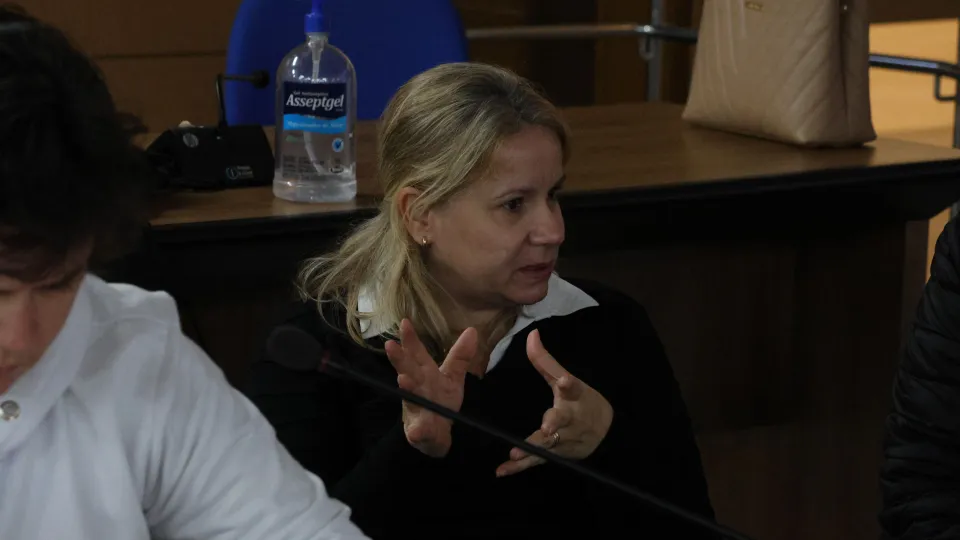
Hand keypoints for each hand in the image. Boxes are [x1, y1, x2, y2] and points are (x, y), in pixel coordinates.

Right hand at [384, 319, 476, 457]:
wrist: (436, 434)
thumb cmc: (441, 400)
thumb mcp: (452, 377)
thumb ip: (460, 356)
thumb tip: (472, 330)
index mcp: (425, 373)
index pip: (416, 354)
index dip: (411, 339)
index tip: (405, 322)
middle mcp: (416, 387)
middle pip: (408, 370)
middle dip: (399, 359)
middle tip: (390, 345)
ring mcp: (415, 408)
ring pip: (410, 397)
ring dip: (406, 389)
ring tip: (403, 380)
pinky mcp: (418, 430)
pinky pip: (418, 430)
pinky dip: (418, 431)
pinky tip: (418, 430)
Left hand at [496, 329, 613, 476]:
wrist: (607, 435)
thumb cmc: (583, 402)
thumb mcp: (568, 380)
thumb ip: (546, 361)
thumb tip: (531, 334)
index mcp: (576, 397)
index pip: (574, 388)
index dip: (570, 384)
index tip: (566, 381)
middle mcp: (571, 420)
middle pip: (561, 421)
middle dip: (553, 424)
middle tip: (545, 428)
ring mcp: (563, 440)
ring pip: (546, 445)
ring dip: (531, 449)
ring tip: (515, 452)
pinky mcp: (554, 455)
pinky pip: (536, 462)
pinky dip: (519, 468)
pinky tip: (502, 470)